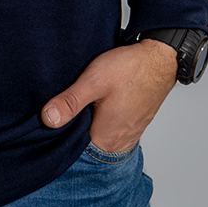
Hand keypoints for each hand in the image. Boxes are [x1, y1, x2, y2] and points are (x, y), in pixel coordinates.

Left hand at [40, 39, 177, 152]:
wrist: (160, 59)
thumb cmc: (130, 69)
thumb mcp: (94, 81)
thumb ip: (70, 102)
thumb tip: (47, 119)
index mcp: (106, 140)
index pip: (73, 147)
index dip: (59, 132)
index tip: (52, 115)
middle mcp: (118, 143)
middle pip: (85, 141)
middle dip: (73, 125)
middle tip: (66, 103)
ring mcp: (127, 135)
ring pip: (97, 133)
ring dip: (88, 120)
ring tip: (83, 101)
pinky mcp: (132, 124)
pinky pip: (109, 127)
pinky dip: (100, 117)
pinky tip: (96, 101)